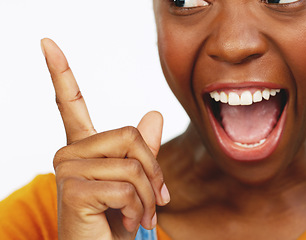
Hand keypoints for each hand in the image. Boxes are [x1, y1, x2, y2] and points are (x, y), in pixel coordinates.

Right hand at [41, 38, 169, 239]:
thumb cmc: (116, 217)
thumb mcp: (135, 182)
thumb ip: (142, 150)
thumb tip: (154, 115)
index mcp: (83, 147)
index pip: (70, 104)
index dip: (60, 72)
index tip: (47, 43)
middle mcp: (69, 153)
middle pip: (132, 136)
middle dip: (154, 171)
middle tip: (158, 199)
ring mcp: (68, 169)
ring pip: (133, 166)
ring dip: (150, 197)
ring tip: (143, 215)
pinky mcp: (73, 189)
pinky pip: (126, 189)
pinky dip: (139, 210)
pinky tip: (129, 223)